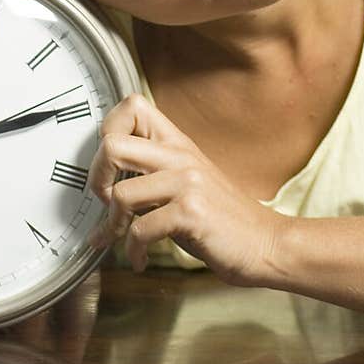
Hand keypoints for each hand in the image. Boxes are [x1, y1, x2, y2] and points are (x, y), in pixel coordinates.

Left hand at [85, 94, 287, 285]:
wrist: (267, 243)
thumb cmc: (224, 218)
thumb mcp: (188, 183)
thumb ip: (153, 175)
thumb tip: (104, 186)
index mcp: (178, 144)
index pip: (131, 105)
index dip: (108, 130)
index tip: (110, 164)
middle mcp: (180, 156)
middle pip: (111, 144)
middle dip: (96, 179)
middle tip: (105, 201)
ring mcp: (187, 183)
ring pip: (120, 193)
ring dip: (113, 225)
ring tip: (122, 238)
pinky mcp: (191, 213)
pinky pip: (140, 229)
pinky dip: (133, 250)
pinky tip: (141, 258)